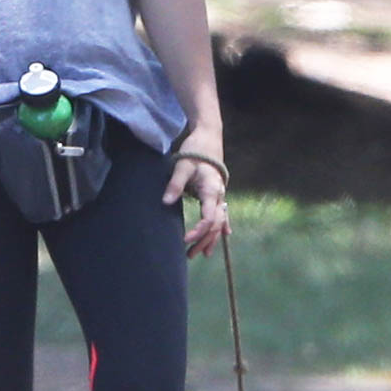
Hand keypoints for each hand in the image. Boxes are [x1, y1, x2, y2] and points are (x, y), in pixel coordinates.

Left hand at [162, 140, 229, 258]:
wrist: (208, 137)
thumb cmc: (195, 150)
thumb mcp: (182, 166)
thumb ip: (175, 185)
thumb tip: (165, 202)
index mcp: (212, 190)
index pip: (209, 217)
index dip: (198, 231)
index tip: (185, 239)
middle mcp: (220, 195)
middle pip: (215, 225)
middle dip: (204, 241)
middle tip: (189, 254)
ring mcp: (221, 195)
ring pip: (219, 222)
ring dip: (211, 238)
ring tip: (202, 254)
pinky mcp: (218, 193)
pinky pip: (222, 214)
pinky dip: (221, 227)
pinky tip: (224, 236)